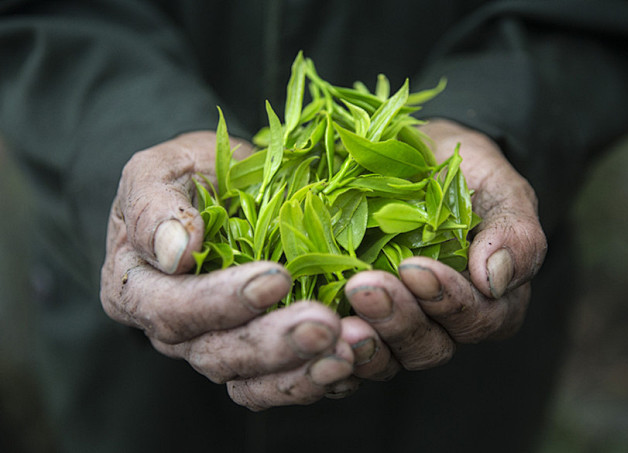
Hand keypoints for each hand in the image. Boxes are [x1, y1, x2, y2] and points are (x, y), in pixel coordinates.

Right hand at [100, 131, 355, 410]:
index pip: (173, 309)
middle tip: (324, 325)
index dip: (222, 300)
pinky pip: (284, 382)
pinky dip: (319, 376)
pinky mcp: (259, 356)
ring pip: (253, 381)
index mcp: (138, 289)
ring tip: (349, 351)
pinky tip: (354, 358)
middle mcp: (175, 331)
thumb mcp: (160, 171)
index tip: (276, 277)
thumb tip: (175, 252)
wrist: (225, 190)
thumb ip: (154, 207)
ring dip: (303, 371)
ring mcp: (219, 347)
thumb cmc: (189, 175)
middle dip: (273, 344)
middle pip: (218, 355)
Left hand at [341, 119, 546, 373]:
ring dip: (364, 342)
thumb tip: (494, 279)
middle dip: (397, 320)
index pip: (477, 318)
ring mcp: (399, 325)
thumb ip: (513, 230)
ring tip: (338, 321)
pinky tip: (313, 335)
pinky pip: (349, 353)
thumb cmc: (462, 173)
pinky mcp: (360, 321)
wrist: (414, 162)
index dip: (447, 300)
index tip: (414, 268)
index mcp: (490, 300)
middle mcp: (445, 324)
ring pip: (388, 357)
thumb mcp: (498, 186)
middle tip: (363, 287)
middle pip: (428, 346)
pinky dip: (333, 351)